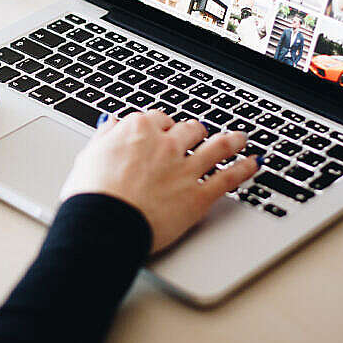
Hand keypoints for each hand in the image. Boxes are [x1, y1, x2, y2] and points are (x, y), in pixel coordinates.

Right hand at [60, 111, 256, 252]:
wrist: (104, 223)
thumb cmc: (91, 195)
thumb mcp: (89, 156)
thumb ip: (105, 137)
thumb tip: (112, 124)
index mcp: (138, 130)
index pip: (158, 119)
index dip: (162, 126)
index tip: (164, 131)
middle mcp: (165, 144)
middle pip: (190, 129)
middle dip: (195, 132)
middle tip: (199, 135)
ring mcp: (185, 168)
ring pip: (217, 147)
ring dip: (231, 141)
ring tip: (239, 138)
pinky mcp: (199, 195)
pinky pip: (229, 177)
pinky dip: (244, 169)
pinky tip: (253, 164)